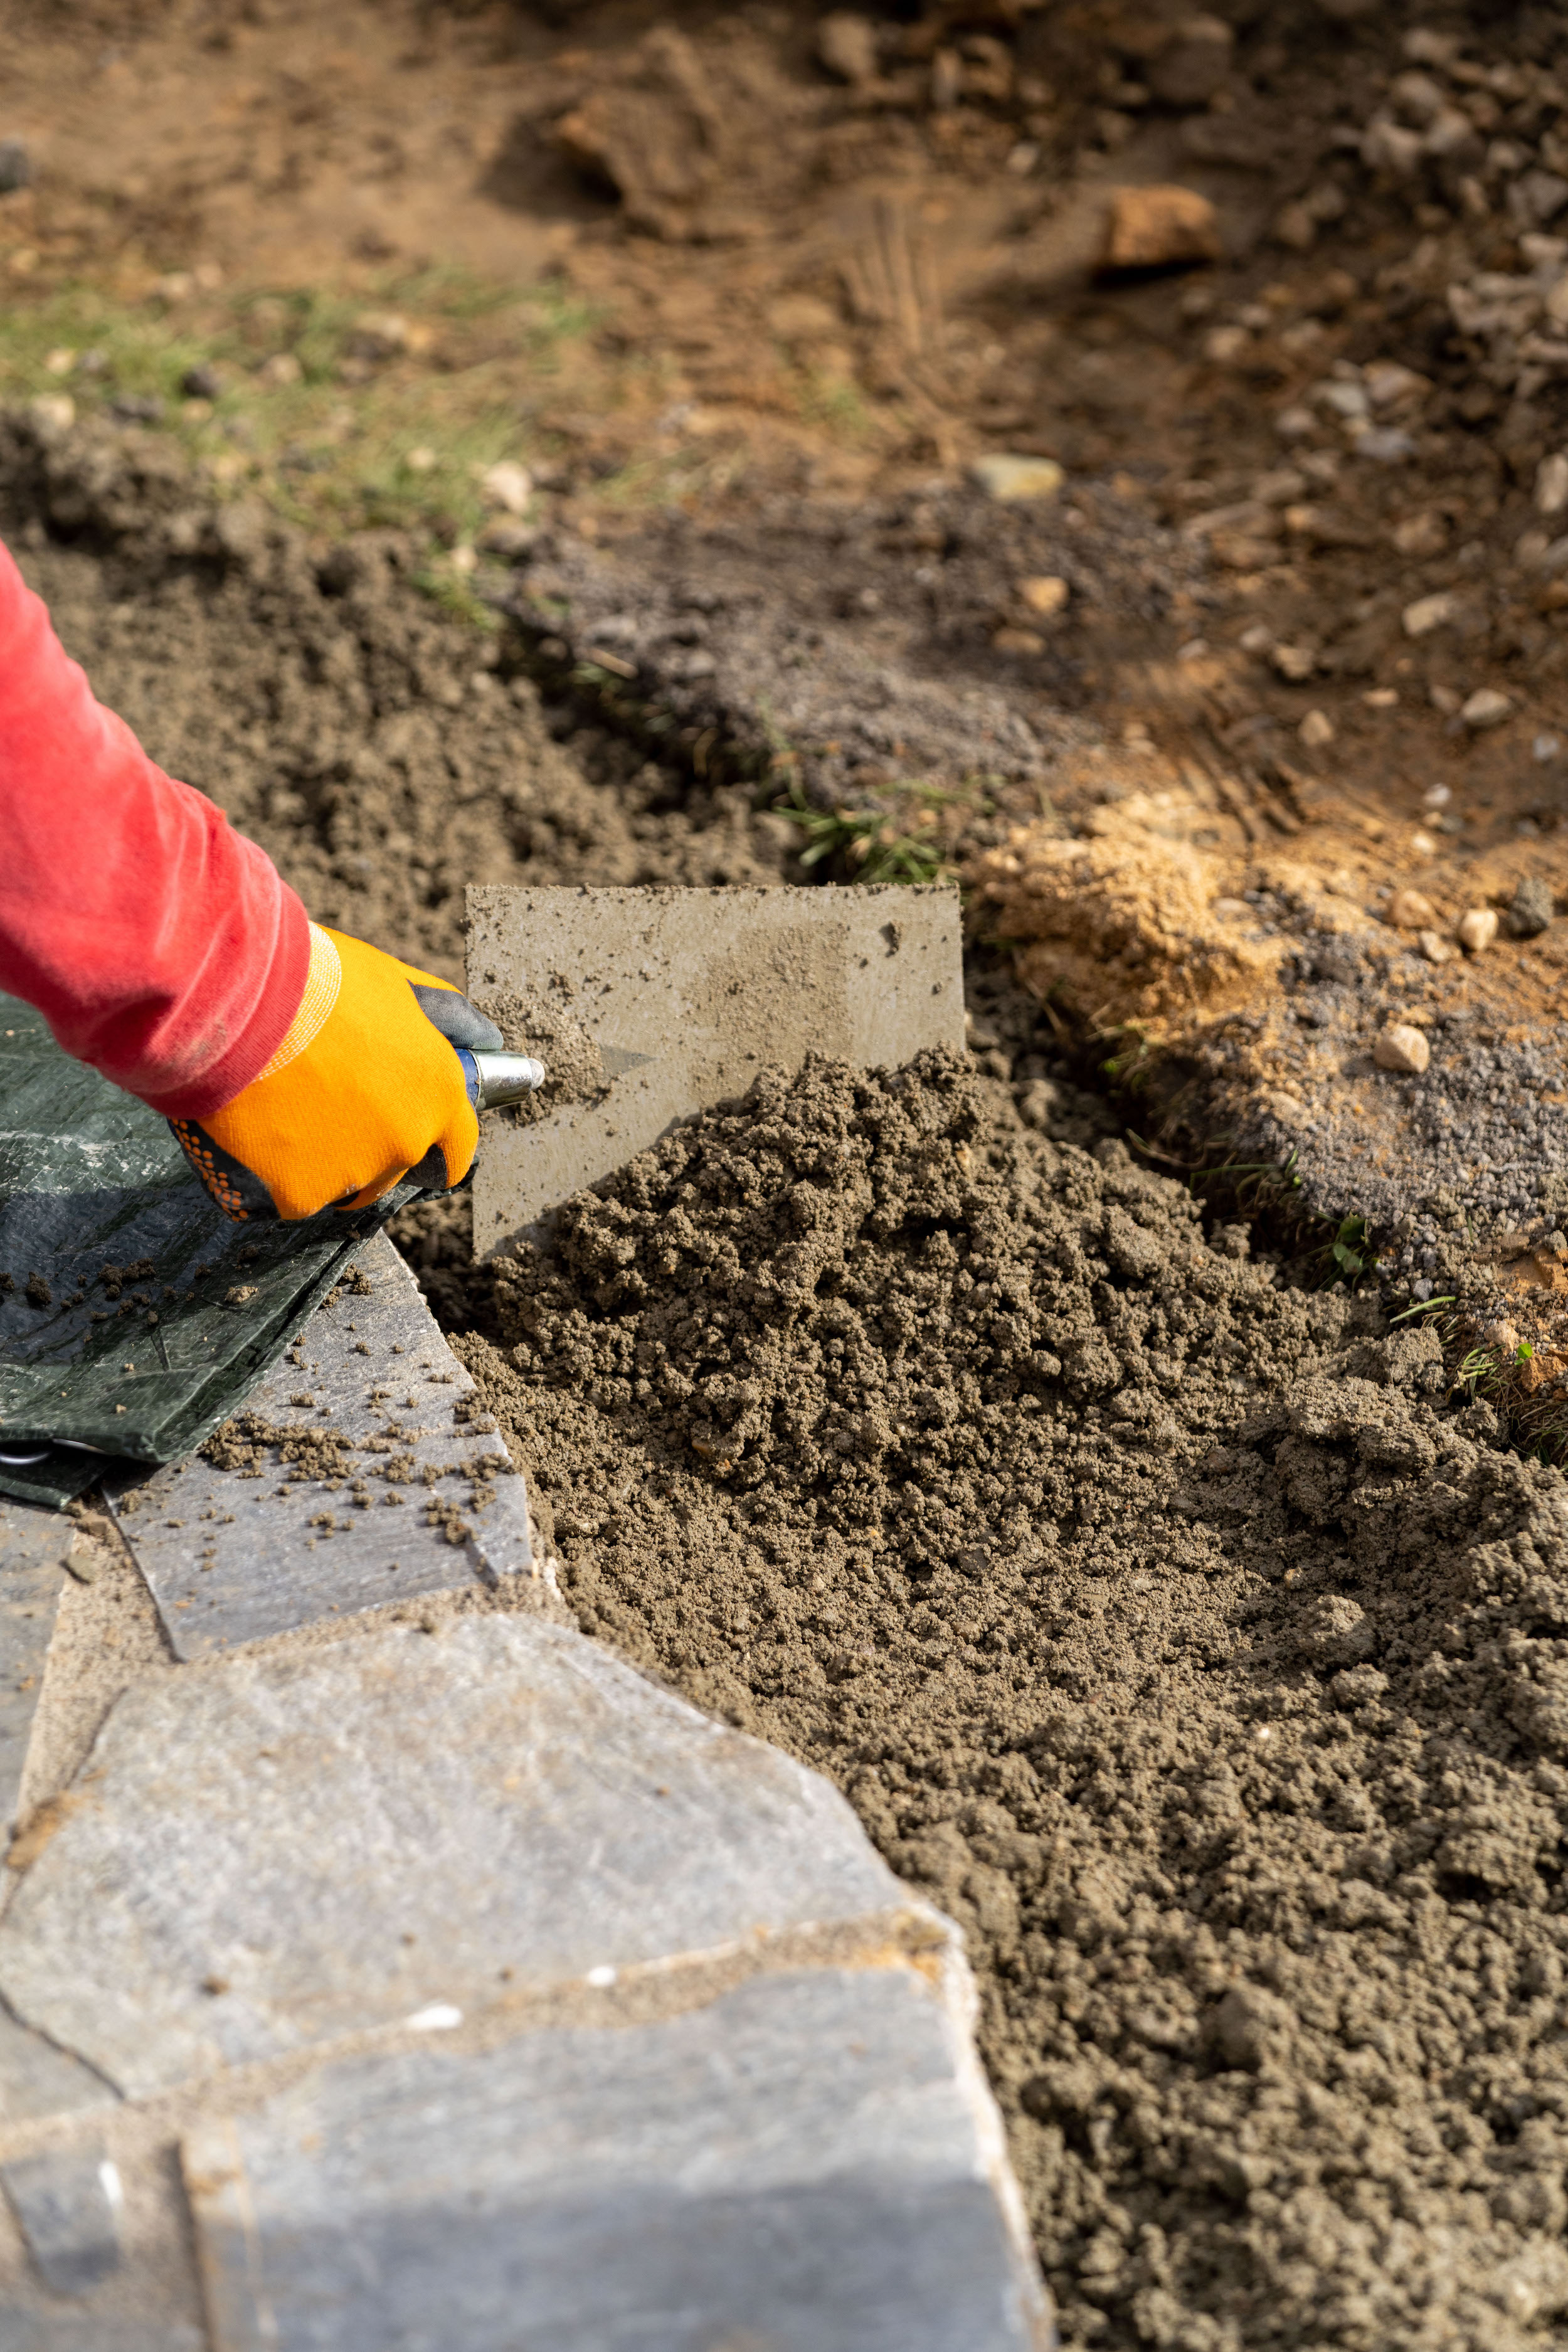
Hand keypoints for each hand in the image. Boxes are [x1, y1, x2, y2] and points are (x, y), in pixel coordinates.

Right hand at [169, 925, 500, 1221]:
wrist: (235, 999)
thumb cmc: (315, 981)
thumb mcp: (395, 985)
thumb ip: (447, 1019)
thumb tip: (489, 1041)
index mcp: (438, 1095)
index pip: (458, 1147)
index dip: (435, 1141)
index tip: (411, 1129)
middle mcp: (406, 1143)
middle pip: (395, 1169)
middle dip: (369, 1145)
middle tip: (324, 1102)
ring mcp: (353, 1176)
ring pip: (341, 1184)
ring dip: (322, 1160)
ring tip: (284, 1108)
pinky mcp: (298, 1197)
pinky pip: (289, 1194)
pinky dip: (272, 1171)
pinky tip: (253, 1128)